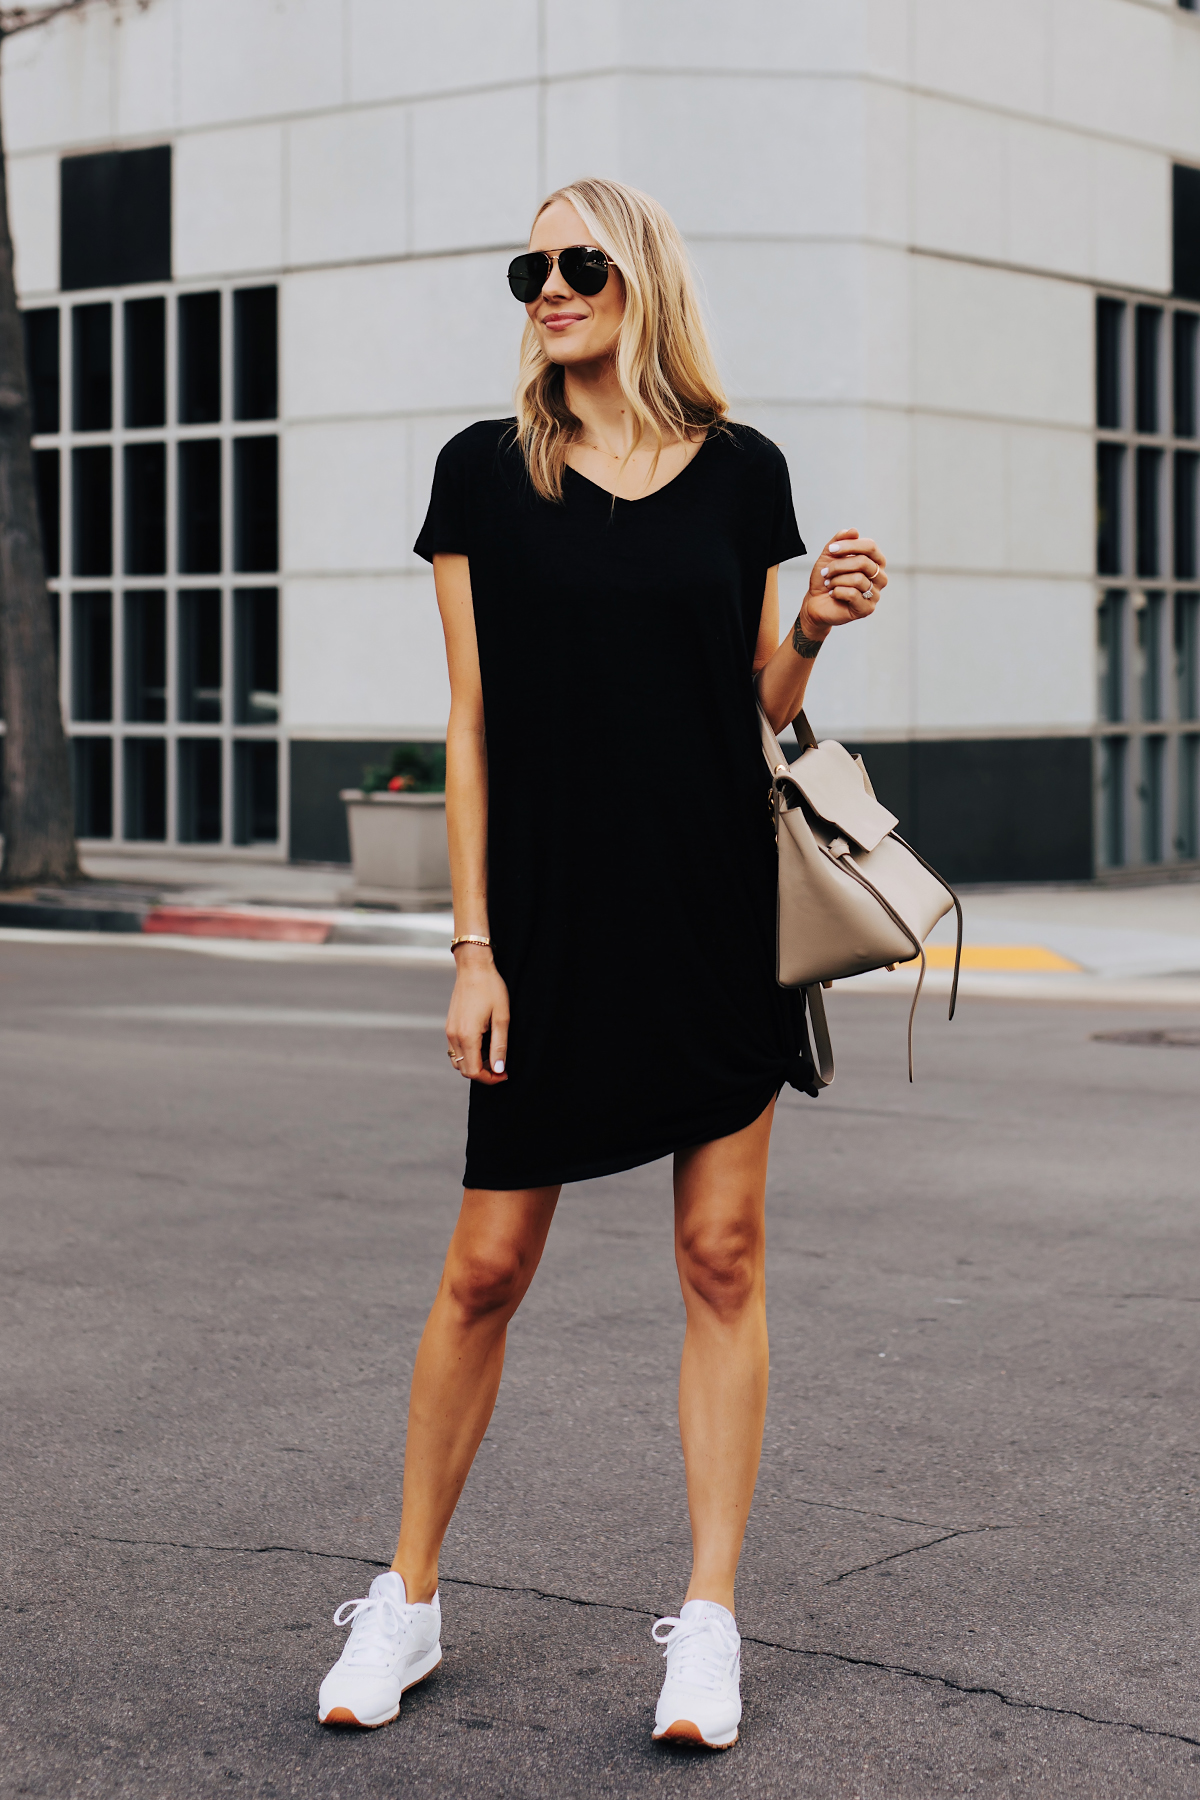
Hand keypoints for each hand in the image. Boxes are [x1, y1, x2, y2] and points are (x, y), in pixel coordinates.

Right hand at [446, 945, 508, 1082]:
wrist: (473, 967)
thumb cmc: (491, 988)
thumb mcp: (502, 1017)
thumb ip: (500, 1046)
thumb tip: (499, 1069)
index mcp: (467, 1035)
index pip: (473, 1071)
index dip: (489, 1078)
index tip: (504, 1074)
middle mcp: (453, 1036)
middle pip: (464, 1069)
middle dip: (483, 1073)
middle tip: (501, 1067)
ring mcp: (449, 1031)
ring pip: (458, 1061)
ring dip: (474, 1064)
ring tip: (493, 1055)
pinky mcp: (449, 1025)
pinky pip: (456, 1049)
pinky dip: (469, 1054)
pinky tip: (483, 1044)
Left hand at [801, 528, 887, 635]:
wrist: (815, 602)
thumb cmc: (826, 578)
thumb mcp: (829, 556)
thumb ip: (840, 541)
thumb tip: (854, 531)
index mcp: (875, 562)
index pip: (870, 547)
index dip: (850, 546)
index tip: (831, 550)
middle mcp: (880, 577)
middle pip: (864, 562)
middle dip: (839, 565)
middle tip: (825, 572)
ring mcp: (875, 594)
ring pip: (858, 579)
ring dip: (836, 580)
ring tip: (829, 584)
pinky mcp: (867, 609)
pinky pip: (853, 594)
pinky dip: (837, 591)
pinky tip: (833, 594)